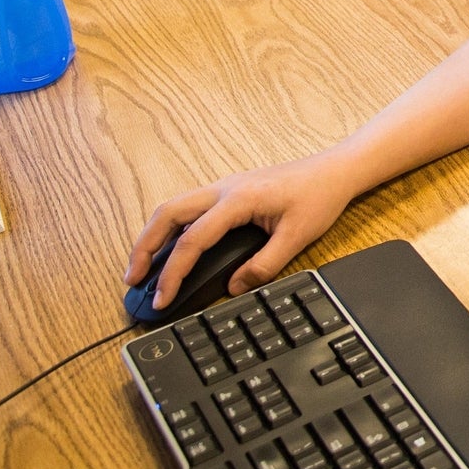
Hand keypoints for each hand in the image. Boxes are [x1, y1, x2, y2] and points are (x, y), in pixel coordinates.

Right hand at [125, 151, 365, 309]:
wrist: (335, 169)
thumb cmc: (319, 196)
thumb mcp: (297, 237)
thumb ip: (264, 266)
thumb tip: (232, 288)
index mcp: (238, 199)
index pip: (193, 240)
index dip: (173, 274)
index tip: (162, 299)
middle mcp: (224, 188)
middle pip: (167, 214)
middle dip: (144, 247)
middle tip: (132, 280)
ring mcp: (224, 186)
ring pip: (174, 207)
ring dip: (153, 235)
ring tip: (142, 268)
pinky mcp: (229, 190)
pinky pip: (189, 207)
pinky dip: (171, 227)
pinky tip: (170, 248)